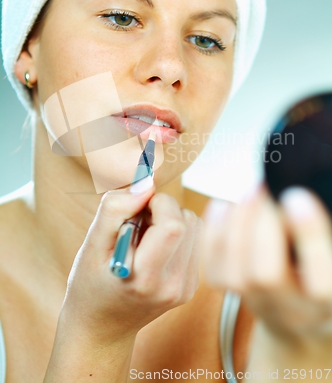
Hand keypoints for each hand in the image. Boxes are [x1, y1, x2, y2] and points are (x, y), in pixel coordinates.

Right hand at [63, 186, 202, 341]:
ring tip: (144, 238)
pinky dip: (175, 235)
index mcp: (146, 277)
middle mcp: (173, 285)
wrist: (102, 326)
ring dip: (171, 220)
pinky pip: (193, 241)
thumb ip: (115, 209)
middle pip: (188, 221)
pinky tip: (153, 249)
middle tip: (136, 224)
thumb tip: (146, 184)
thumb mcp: (92, 244)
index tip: (135, 208)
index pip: (174, 223)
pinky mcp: (191, 286)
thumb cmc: (90, 283)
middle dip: (163, 209)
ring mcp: (185, 288)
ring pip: (194, 227)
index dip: (157, 203)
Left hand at [203, 186, 331, 373]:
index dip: (309, 236)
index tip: (296, 197)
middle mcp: (292, 310)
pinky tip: (224, 205)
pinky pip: (214, 269)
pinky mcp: (232, 294)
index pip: (321, 281)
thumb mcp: (328, 250)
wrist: (299, 307)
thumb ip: (317, 230)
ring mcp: (258, 304)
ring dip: (235, 225)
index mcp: (326, 299)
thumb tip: (294, 194)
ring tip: (245, 194)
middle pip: (266, 276)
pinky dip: (214, 233)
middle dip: (260, 225)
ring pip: (235, 274)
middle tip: (261, 189)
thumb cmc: (319, 269)